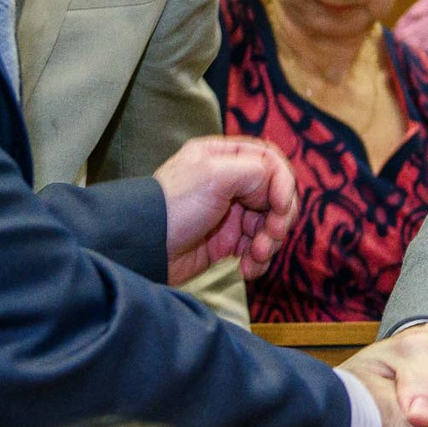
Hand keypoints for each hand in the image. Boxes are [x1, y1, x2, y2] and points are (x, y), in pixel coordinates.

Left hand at [155, 137, 298, 283]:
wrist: (144, 249)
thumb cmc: (173, 207)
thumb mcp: (214, 175)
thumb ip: (255, 171)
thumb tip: (275, 190)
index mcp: (225, 157)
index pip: (271, 162)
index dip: (283, 184)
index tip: (279, 207)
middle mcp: (229, 182)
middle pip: (275, 196)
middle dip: (278, 219)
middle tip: (270, 236)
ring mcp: (229, 212)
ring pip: (269, 224)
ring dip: (269, 243)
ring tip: (254, 257)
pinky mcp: (226, 240)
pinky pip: (256, 247)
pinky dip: (257, 259)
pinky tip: (247, 268)